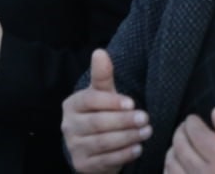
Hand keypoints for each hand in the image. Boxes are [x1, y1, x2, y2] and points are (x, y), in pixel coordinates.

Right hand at [62, 49, 151, 172]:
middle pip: (97, 123)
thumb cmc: (100, 115)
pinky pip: (106, 160)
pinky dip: (124, 155)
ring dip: (127, 137)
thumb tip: (100, 52)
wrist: (92, 149)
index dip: (111, 102)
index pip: (89, 101)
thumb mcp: (102, 96)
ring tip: (146, 132)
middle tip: (145, 119)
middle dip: (123, 121)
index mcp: (71, 105)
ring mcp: (74, 147)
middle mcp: (68, 126)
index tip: (132, 103)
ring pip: (103, 142)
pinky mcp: (82, 165)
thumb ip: (102, 76)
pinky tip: (138, 148)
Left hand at [164, 108, 214, 173]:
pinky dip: (171, 165)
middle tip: (187, 129)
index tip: (194, 120)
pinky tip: (181, 162)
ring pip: (171, 160)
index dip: (192, 122)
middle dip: (181, 131)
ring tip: (184, 144)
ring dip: (174, 147)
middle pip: (181, 145)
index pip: (197, 133)